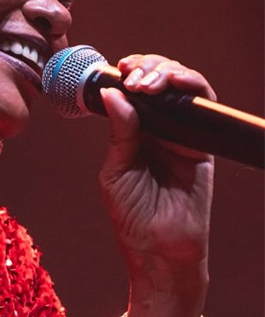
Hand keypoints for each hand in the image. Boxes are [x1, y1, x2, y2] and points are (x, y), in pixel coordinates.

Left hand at [98, 55, 214, 316]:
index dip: (127, 73)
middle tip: (132, 73)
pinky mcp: (203, 143)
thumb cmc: (132, 216)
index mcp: (132, 133)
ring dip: (165, 72)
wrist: (159, 249)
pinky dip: (190, 87)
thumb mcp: (116, 170)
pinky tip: (171, 84)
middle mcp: (157, 129)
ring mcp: (181, 134)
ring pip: (180, 86)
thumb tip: (114, 93)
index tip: (117, 67)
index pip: (131, 91)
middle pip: (157, 82)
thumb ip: (120, 132)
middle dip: (146, 67)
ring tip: (146, 80)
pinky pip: (202, 106)